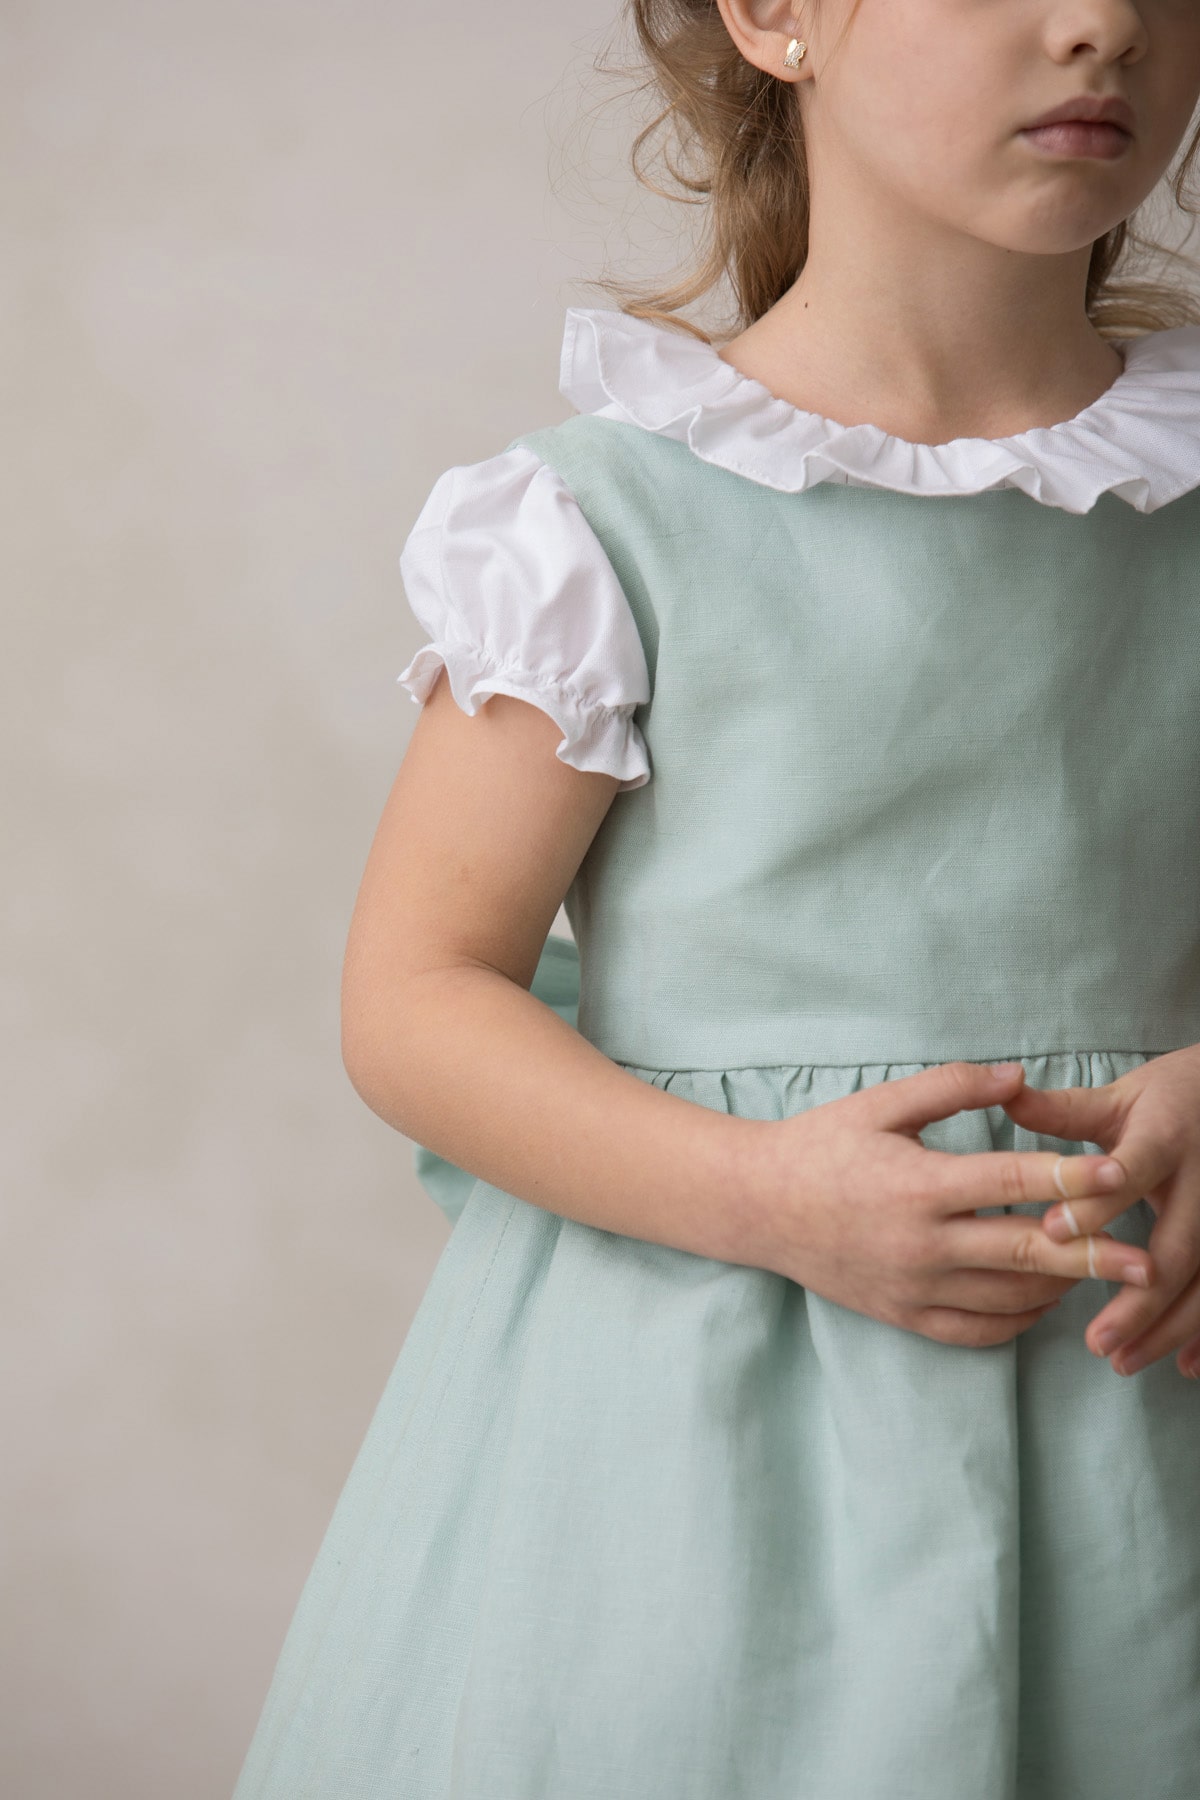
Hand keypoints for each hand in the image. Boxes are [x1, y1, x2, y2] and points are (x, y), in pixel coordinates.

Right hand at [748, 1060, 1155, 1347]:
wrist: (754, 1205)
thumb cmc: (818, 1145)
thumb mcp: (879, 1104)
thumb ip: (951, 1088)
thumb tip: (1019, 1076)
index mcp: (917, 1185)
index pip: (1011, 1184)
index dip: (1070, 1180)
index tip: (1119, 1176)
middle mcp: (919, 1244)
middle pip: (1024, 1253)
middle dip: (1091, 1255)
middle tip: (1144, 1258)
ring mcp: (912, 1287)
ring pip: (1008, 1300)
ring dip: (1059, 1286)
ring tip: (1097, 1268)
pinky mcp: (903, 1315)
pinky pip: (976, 1331)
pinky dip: (1017, 1319)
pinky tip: (1040, 1297)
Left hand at [1000, 1043, 1199, 1378]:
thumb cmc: (1169, 1099)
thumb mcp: (1120, 1097)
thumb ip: (1063, 1111)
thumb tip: (1004, 1095)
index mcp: (1164, 1136)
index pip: (1131, 1169)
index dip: (1096, 1201)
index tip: (1052, 1231)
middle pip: (1179, 1246)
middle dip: (1139, 1298)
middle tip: (1095, 1340)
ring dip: (1168, 1326)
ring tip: (1122, 1360)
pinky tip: (1184, 1367)